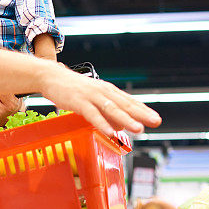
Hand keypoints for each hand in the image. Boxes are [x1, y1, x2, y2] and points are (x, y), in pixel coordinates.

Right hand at [39, 64, 161, 136]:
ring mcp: (91, 96)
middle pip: (125, 104)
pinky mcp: (79, 102)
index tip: (156, 119)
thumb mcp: (93, 98)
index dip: (144, 110)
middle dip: (141, 114)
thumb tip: (121, 126)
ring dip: (126, 120)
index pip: (129, 101)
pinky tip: (111, 132)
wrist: (52, 76)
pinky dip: (102, 123)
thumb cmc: (74, 89)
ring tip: (138, 129)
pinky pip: (92, 114)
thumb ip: (107, 112)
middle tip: (155, 122)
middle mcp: (103, 92)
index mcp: (108, 91)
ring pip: (112, 109)